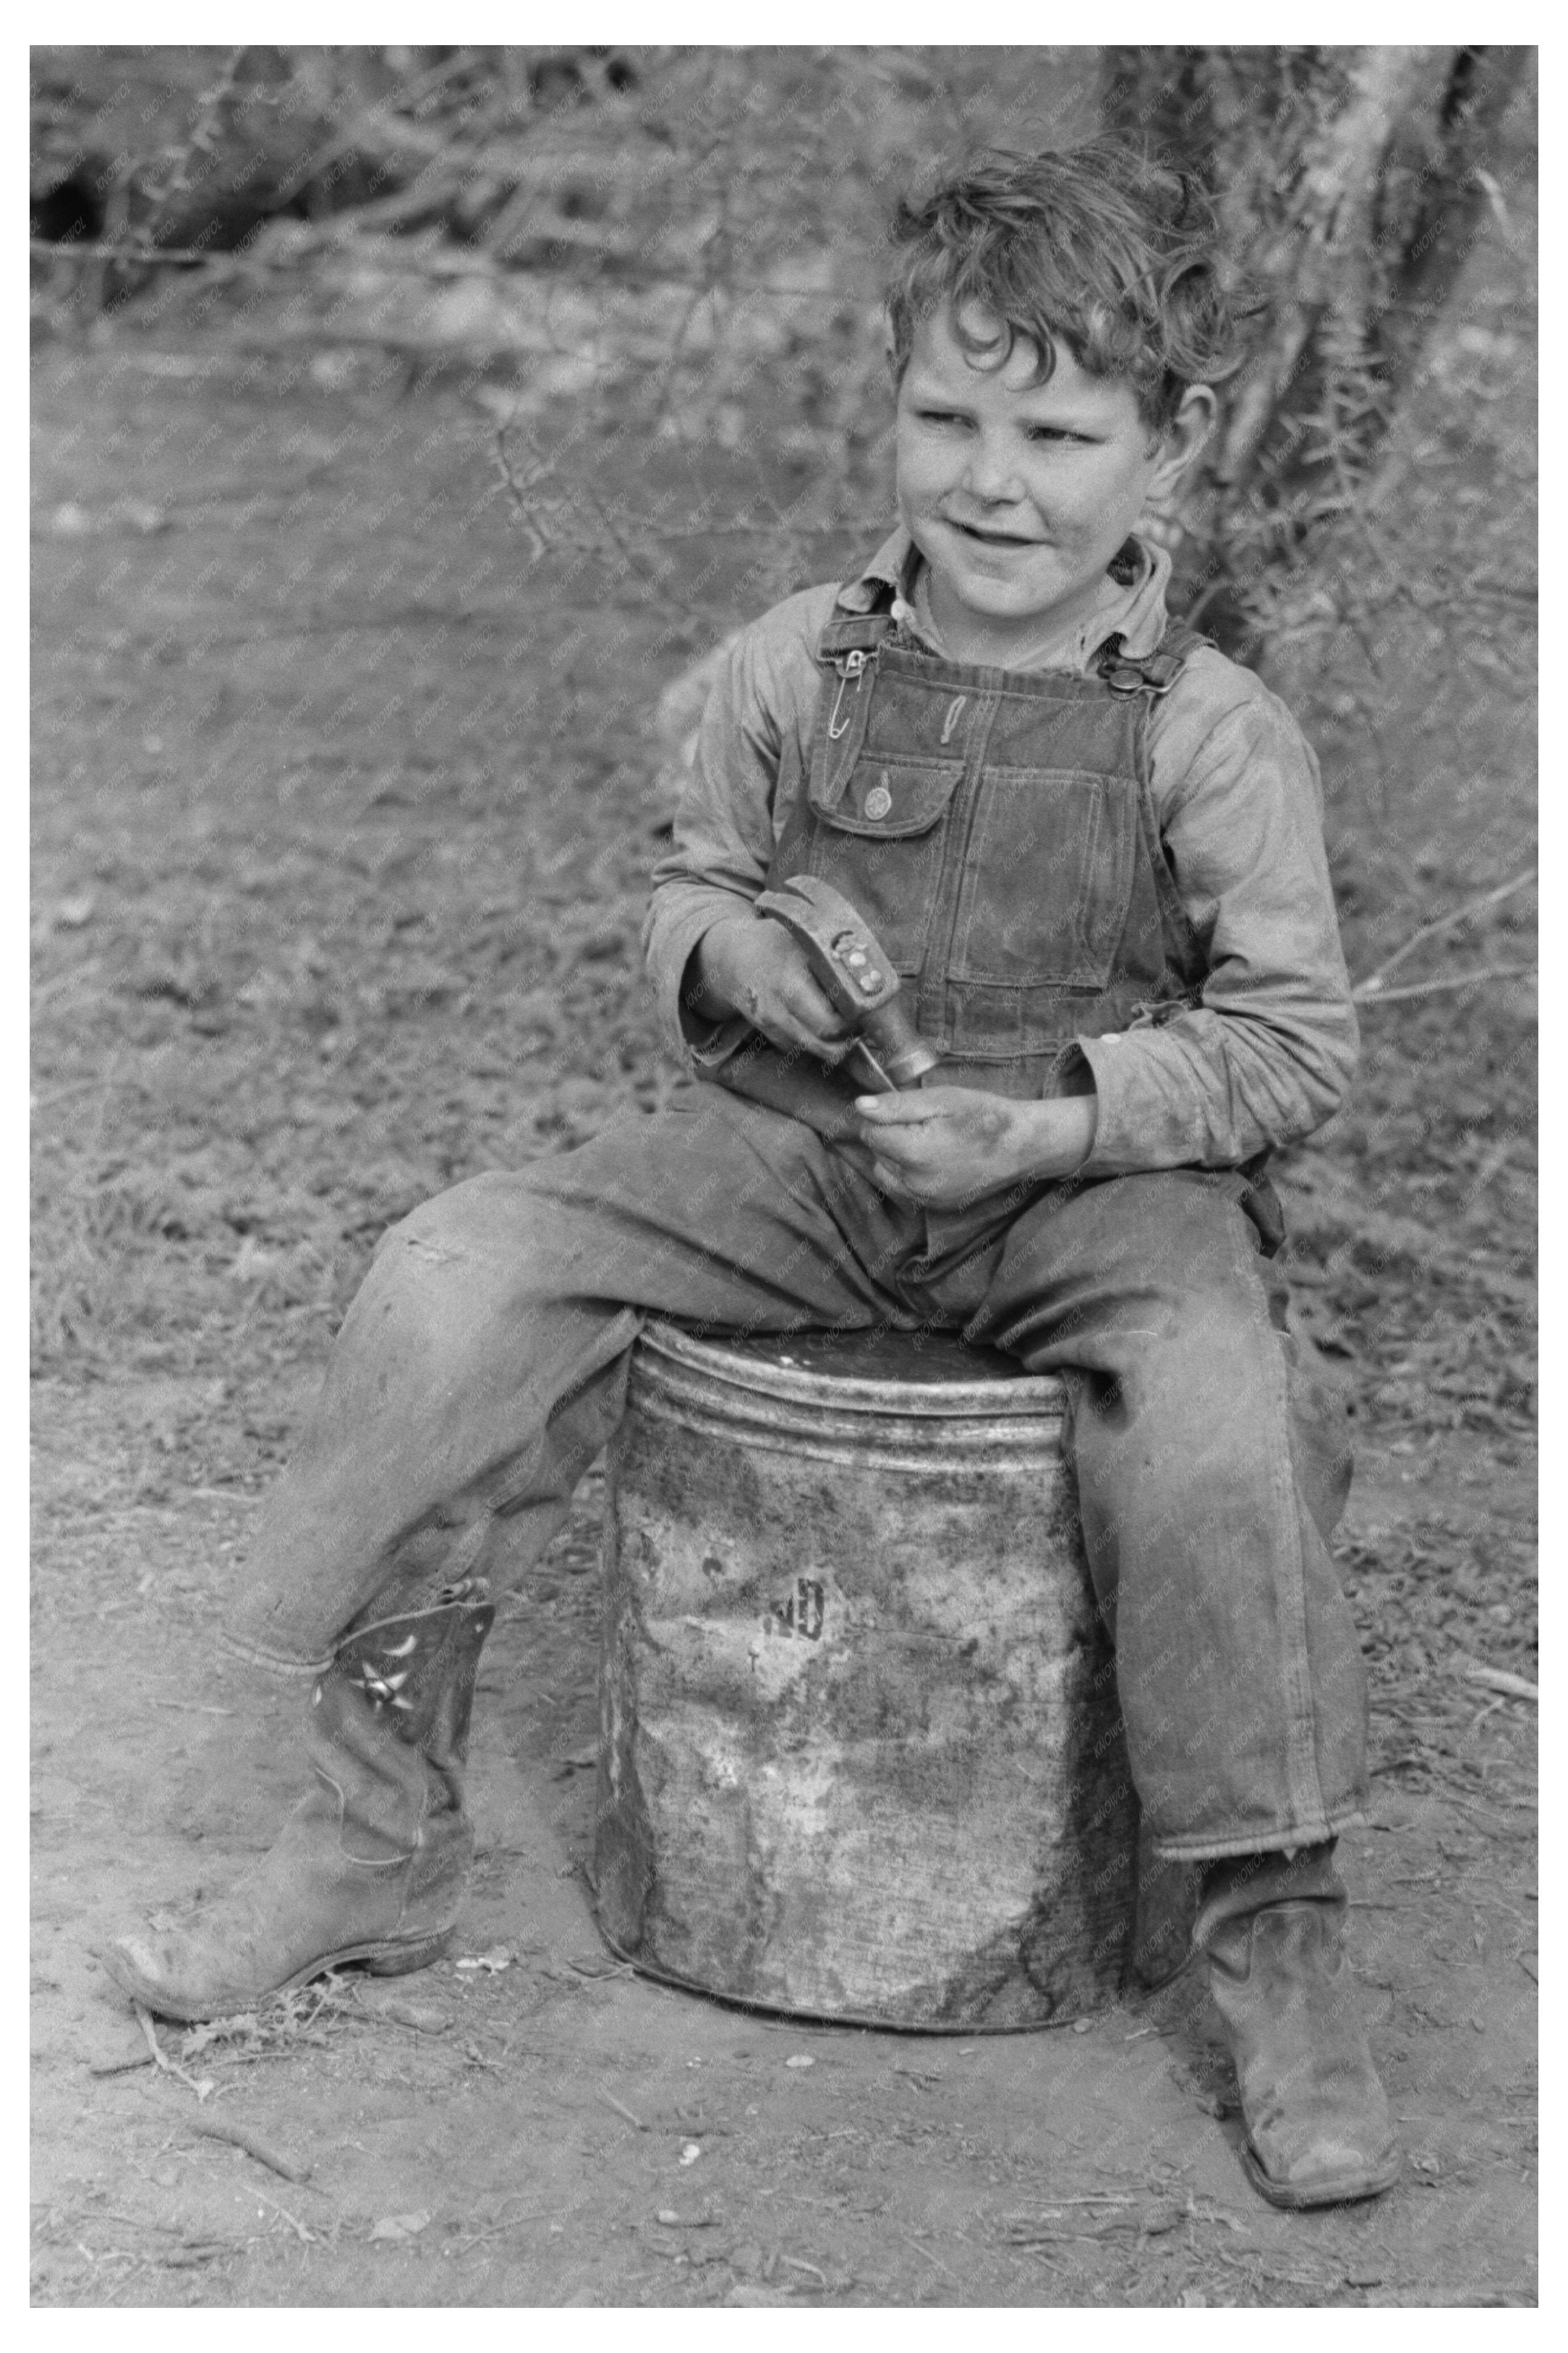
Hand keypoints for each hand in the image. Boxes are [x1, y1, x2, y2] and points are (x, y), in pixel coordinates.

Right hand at [694, 913, 850, 1063]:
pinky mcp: (767, 1033)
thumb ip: (835, 962)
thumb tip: (873, 981)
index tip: (865, 1012)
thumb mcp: (807, 942)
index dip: (854, 1023)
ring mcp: (770, 1024)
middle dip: (848, 1038)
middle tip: (858, 1022)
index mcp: (791, 982)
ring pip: (814, 1051)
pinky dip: (814, 1040)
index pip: (831, 1024)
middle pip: (825, 1046)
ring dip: (833, 1042)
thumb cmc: (779, 943)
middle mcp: (777, 1008)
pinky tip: (817, 1019)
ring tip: (841, 1020)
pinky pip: (799, 1047)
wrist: (735, 956)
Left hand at [844, 1085, 1096, 1207]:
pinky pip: (904, 1188)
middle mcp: (914, 1184)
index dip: (883, 1117)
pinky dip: (909, 1173)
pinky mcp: (934, 1208)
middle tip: (926, 1124)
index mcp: (914, 1154)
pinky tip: (934, 1159)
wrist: (1022, 1147)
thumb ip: (897, 1106)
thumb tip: (859, 1107)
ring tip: (928, 1141)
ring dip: (896, 1156)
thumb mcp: (941, 1100)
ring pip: (886, 1172)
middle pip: (876, 1154)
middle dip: (891, 1136)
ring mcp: (925, 1200)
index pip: (869, 1133)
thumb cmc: (984, 1116)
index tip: (909, 1110)